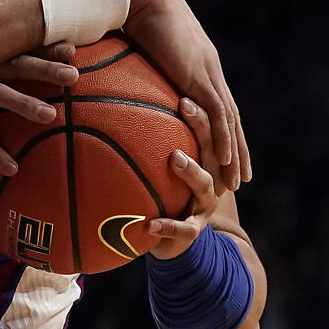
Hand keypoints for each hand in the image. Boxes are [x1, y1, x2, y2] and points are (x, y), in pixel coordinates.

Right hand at [121, 0, 249, 189]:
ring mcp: (206, 73)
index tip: (223, 152)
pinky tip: (223, 161)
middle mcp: (208, 69)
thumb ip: (126, 66)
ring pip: (229, 122)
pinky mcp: (198, 76)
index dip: (222, 129)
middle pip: (230, 118)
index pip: (216, 103)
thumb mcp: (130, 46)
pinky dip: (222, 139)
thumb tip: (103, 77)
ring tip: (237, 180)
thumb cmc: (129, 12)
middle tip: (240, 176)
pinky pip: (216, 115)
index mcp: (196, 62)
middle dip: (236, 148)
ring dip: (235, 153)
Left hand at [144, 98, 222, 257]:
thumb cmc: (159, 190)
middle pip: (214, 148)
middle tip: (184, 106)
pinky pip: (184, 228)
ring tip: (175, 157)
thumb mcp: (153, 164)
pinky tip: (150, 224)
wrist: (172, 237)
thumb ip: (143, 138)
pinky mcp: (193, 229)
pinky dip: (168, 226)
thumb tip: (115, 102)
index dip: (198, 111)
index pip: (207, 130)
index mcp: (203, 160)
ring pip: (205, 185)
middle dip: (201, 126)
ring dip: (191, 170)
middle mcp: (211, 178)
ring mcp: (204, 204)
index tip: (182, 91)